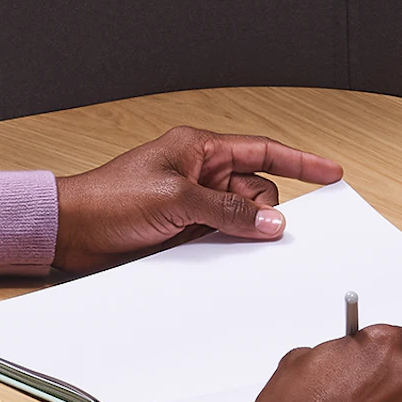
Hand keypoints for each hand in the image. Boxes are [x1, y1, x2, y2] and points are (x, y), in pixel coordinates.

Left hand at [51, 128, 343, 275]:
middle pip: (256, 190)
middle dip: (258, 209)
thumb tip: (271, 220)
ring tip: (205, 238)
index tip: (332, 172)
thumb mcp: (175, 200)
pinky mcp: (182, 230)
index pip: (262, 151)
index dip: (300, 161)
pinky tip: (208, 253)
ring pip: (239, 218)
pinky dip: (223, 247)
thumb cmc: (108, 200)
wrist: (70, 231)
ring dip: (237, 232)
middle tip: (244, 228)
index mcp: (200, 149)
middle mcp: (199, 172)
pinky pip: (219, 238)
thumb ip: (227, 210)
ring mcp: (192, 203)